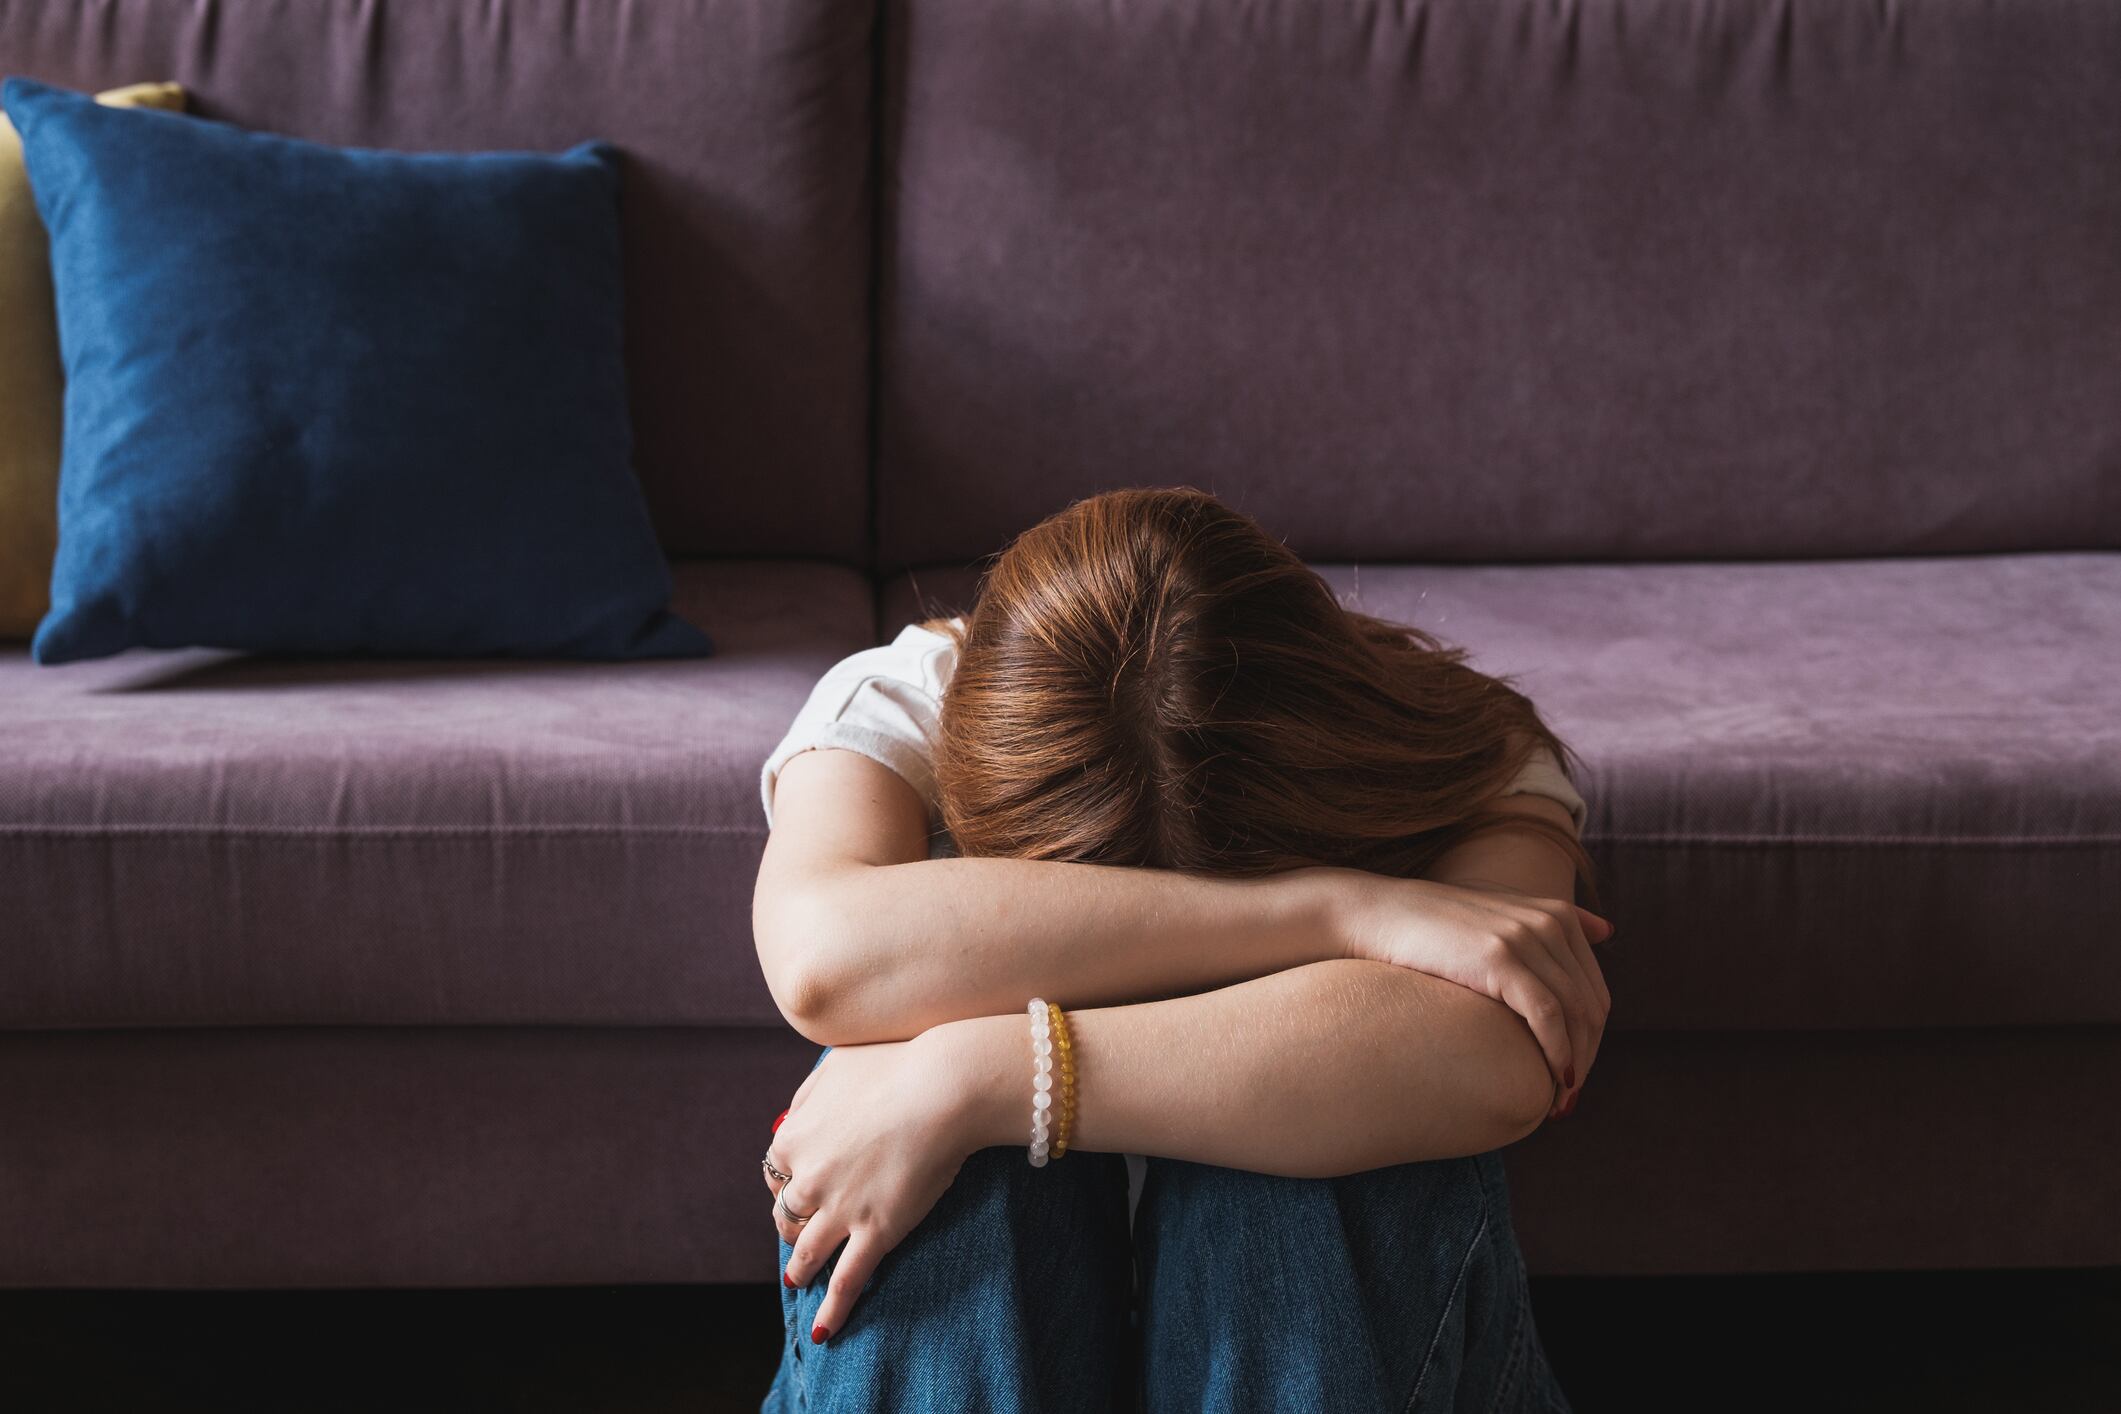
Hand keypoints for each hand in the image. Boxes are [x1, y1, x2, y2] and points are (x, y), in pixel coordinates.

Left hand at [761, 1030, 985, 1342]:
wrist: (942, 1087)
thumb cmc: (894, 1066)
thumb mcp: (835, 1066)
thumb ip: (807, 1096)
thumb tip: (792, 1116)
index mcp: (793, 1138)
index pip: (776, 1172)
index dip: (788, 1180)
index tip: (800, 1184)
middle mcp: (807, 1178)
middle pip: (786, 1215)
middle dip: (792, 1225)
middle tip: (802, 1231)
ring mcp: (839, 1210)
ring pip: (806, 1253)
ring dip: (801, 1269)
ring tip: (800, 1281)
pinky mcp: (875, 1232)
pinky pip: (846, 1282)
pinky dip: (832, 1311)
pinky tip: (824, 1331)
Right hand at [1330, 872, 1612, 1114]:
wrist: (1377, 915)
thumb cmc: (1432, 925)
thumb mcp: (1500, 910)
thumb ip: (1552, 921)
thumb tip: (1608, 931)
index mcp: (1556, 913)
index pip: (1594, 990)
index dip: (1590, 1039)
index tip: (1572, 1075)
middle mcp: (1549, 921)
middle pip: (1591, 1006)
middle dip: (1586, 1058)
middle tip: (1566, 1099)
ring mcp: (1526, 937)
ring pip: (1576, 1015)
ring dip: (1574, 1065)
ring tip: (1557, 1102)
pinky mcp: (1501, 958)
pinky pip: (1548, 1016)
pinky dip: (1556, 1053)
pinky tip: (1549, 1080)